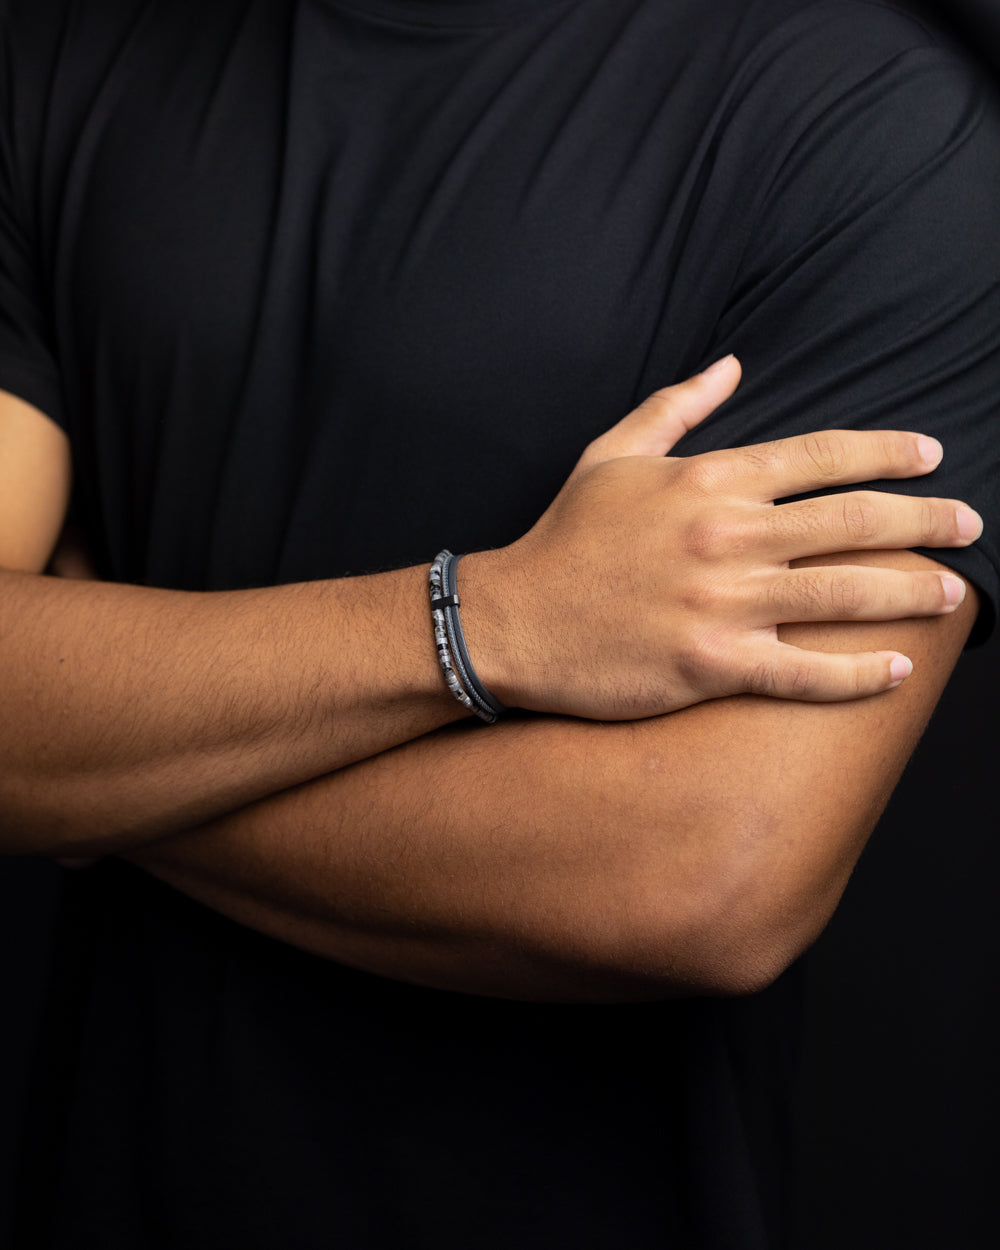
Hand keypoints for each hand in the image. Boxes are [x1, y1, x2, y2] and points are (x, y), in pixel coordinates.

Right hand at [462, 356, 980, 718]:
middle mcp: (726, 535)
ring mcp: (722, 602)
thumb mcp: (610, 454)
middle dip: (923, 520)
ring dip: (909, 592)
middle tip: (967, 525)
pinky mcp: (712, 664)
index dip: (888, 453)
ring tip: (950, 592)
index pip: (821, 456)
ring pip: (842, 593)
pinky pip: (802, 671)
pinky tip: (896, 669)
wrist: (513, 620)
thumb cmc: (564, 539)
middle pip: (851, 521)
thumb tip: (731, 366)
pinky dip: (857, 674)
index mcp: (708, 480)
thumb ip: (675, 406)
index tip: (932, 457)